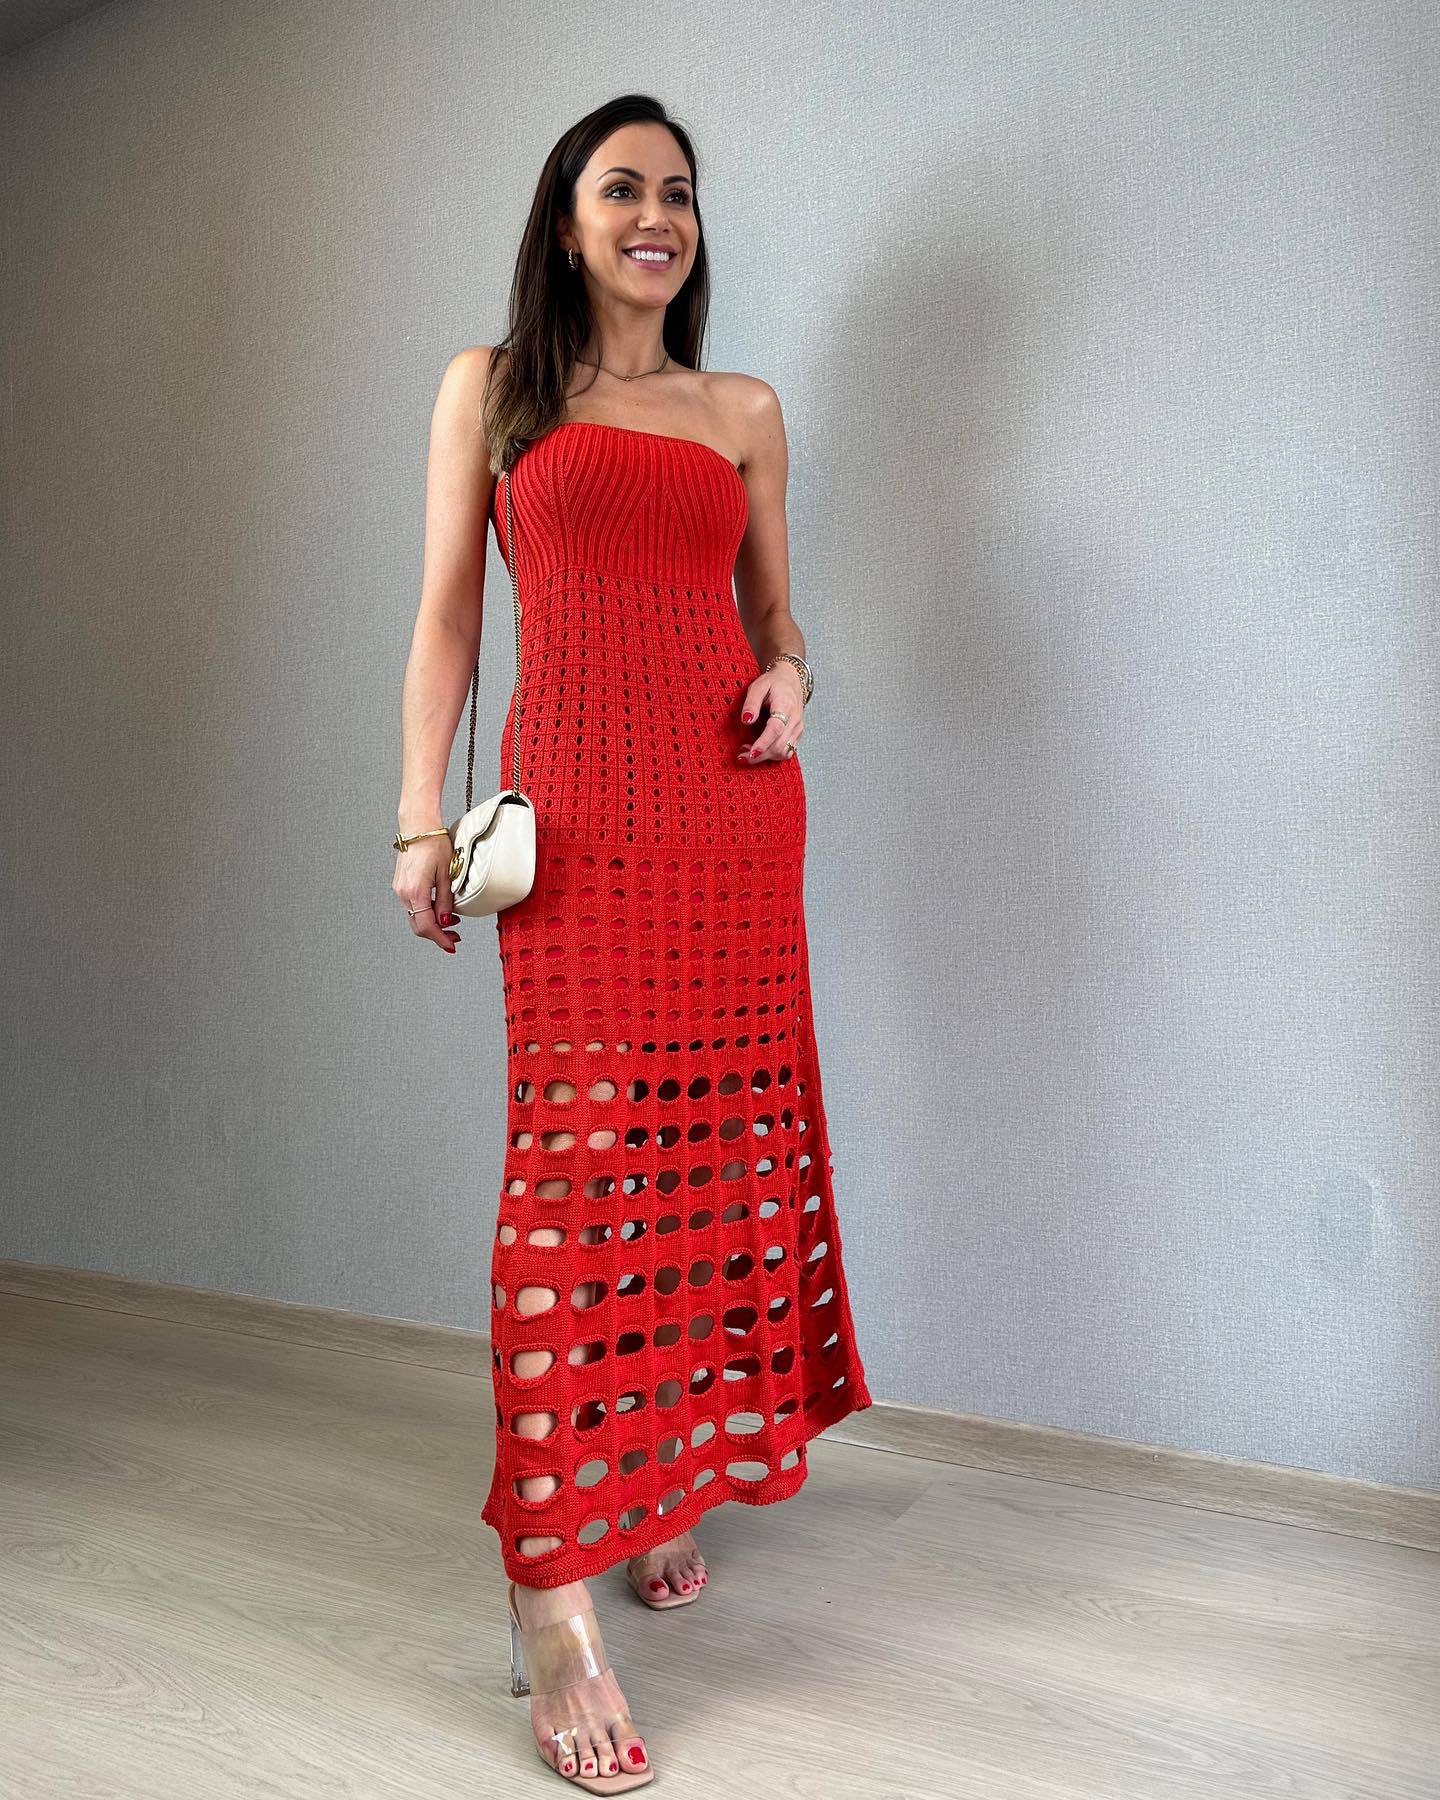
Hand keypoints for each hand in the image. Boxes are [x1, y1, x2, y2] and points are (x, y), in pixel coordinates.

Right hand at [392, 833, 461, 953]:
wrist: (418, 827)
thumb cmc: (434, 844)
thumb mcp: (446, 874)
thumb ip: (445, 900)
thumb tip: (446, 921)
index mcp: (415, 891)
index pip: (426, 926)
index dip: (440, 939)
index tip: (451, 946)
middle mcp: (403, 893)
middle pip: (418, 925)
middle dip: (437, 935)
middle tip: (455, 937)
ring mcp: (400, 889)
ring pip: (415, 917)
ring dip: (432, 924)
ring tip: (452, 923)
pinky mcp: (401, 885)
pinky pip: (412, 906)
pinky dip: (425, 912)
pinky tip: (439, 910)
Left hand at [738, 668, 804, 763]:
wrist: (791, 681)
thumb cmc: (774, 683)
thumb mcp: (758, 686)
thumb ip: (751, 703)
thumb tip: (746, 720)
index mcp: (786, 706)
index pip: (776, 729)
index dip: (763, 743)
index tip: (751, 752)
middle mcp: (795, 720)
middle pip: (779, 745)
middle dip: (760, 755)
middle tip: (741, 757)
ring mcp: (798, 729)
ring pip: (783, 752)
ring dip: (765, 757)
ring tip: (748, 752)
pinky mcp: (796, 735)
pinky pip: (786, 751)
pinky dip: (772, 755)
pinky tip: (760, 750)